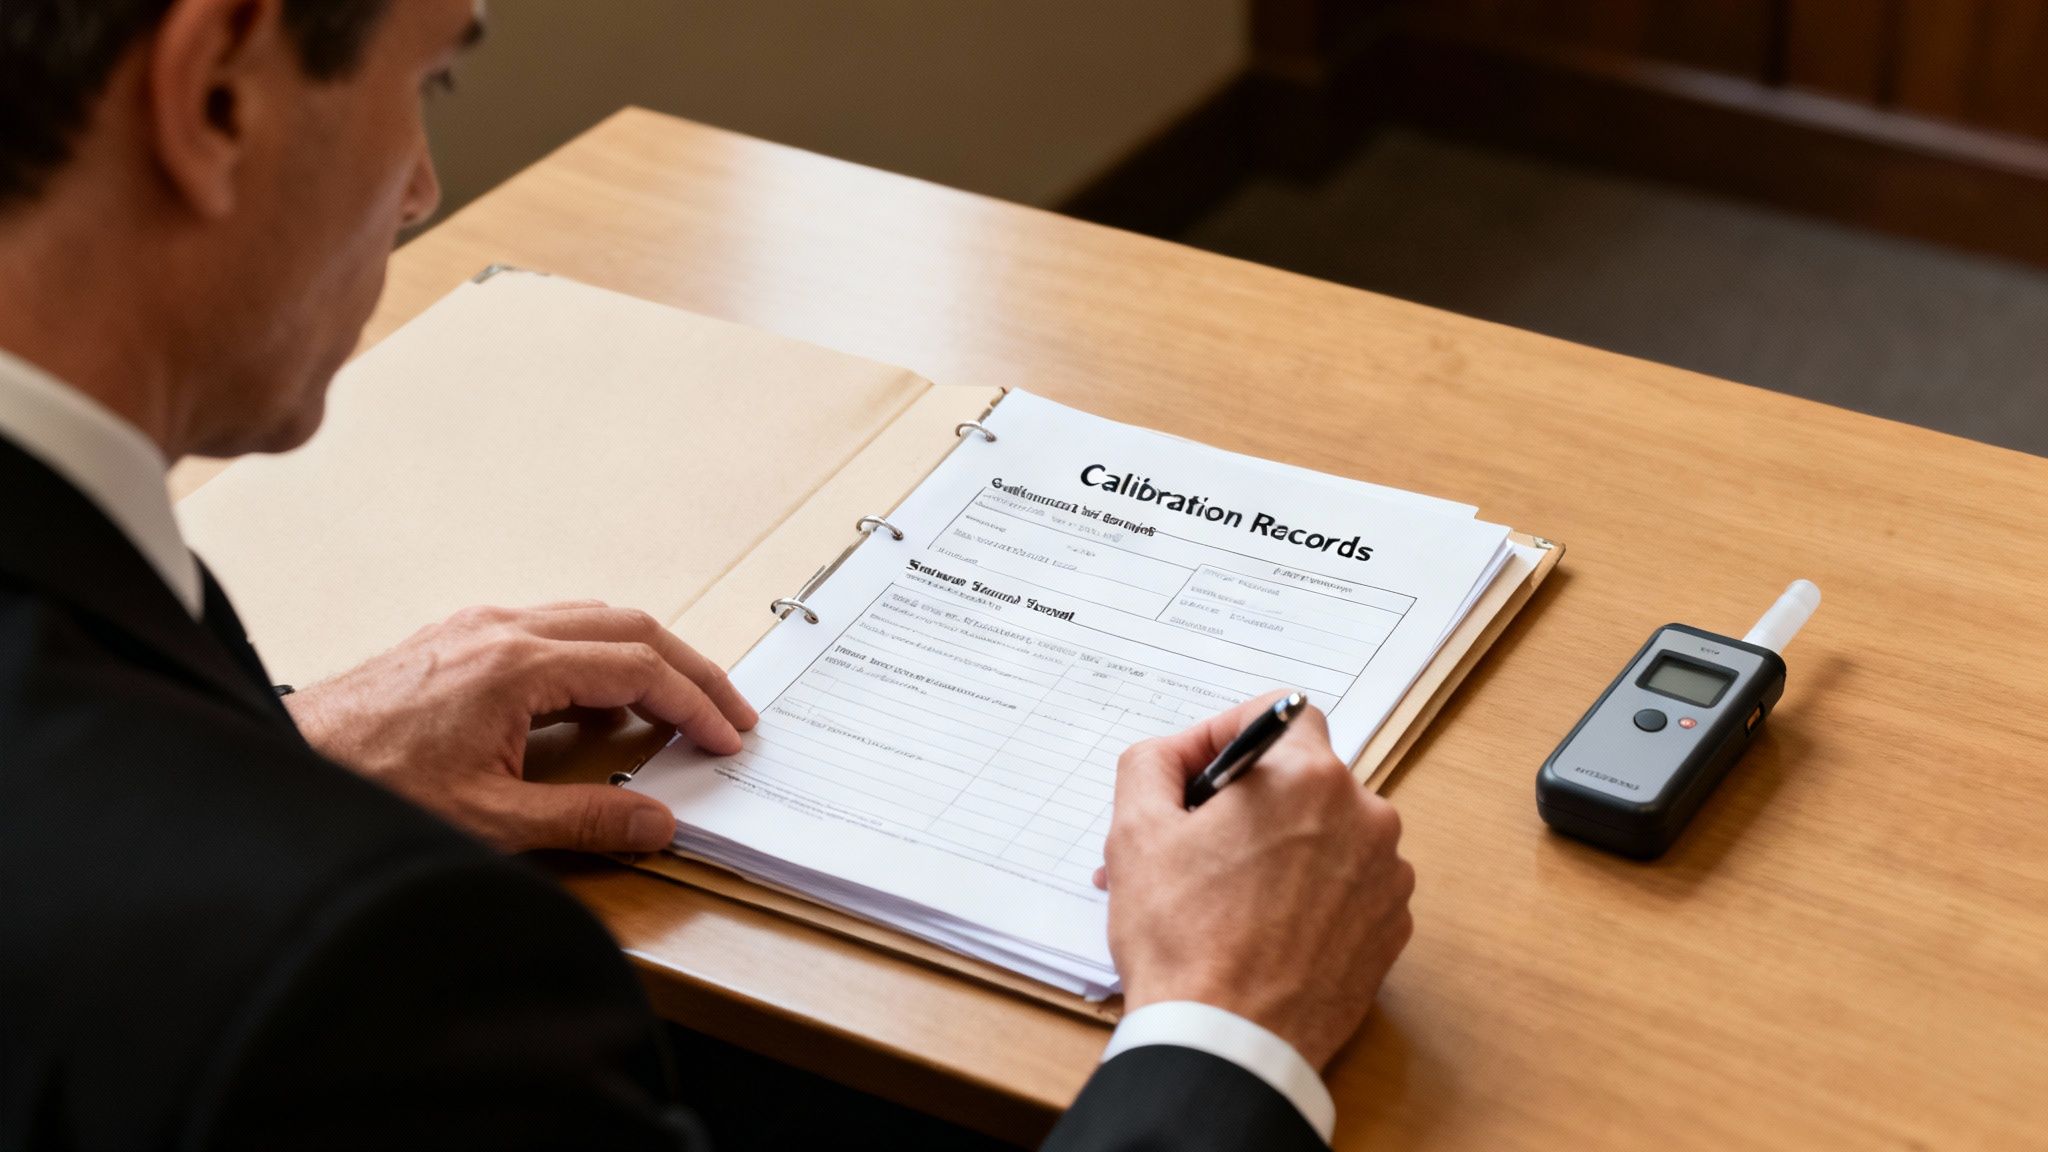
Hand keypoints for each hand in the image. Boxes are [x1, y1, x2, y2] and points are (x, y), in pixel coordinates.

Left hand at [284, 601, 756, 854]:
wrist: (285, 765)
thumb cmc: (368, 787)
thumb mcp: (488, 821)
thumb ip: (583, 820)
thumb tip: (656, 821)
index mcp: (516, 665)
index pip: (640, 668)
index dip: (696, 703)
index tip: (728, 737)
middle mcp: (501, 630)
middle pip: (630, 627)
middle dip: (691, 670)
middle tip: (730, 712)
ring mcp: (476, 628)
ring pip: (592, 620)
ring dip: (646, 658)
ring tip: (678, 707)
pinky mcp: (457, 641)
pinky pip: (552, 629)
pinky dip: (598, 657)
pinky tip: (599, 703)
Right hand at [1098, 691, 1413, 1068]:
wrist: (1229, 1044)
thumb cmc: (1183, 939)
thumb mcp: (1135, 831)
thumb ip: (1153, 762)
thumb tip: (1175, 753)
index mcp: (1307, 777)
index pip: (1282, 712)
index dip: (1230, 734)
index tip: (1198, 774)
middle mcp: (1365, 815)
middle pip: (1302, 778)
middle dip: (1247, 802)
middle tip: (1193, 845)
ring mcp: (1386, 876)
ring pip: (1326, 834)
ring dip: (1279, 849)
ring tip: (1221, 896)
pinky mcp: (1391, 929)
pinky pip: (1348, 886)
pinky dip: (1310, 895)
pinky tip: (1263, 930)